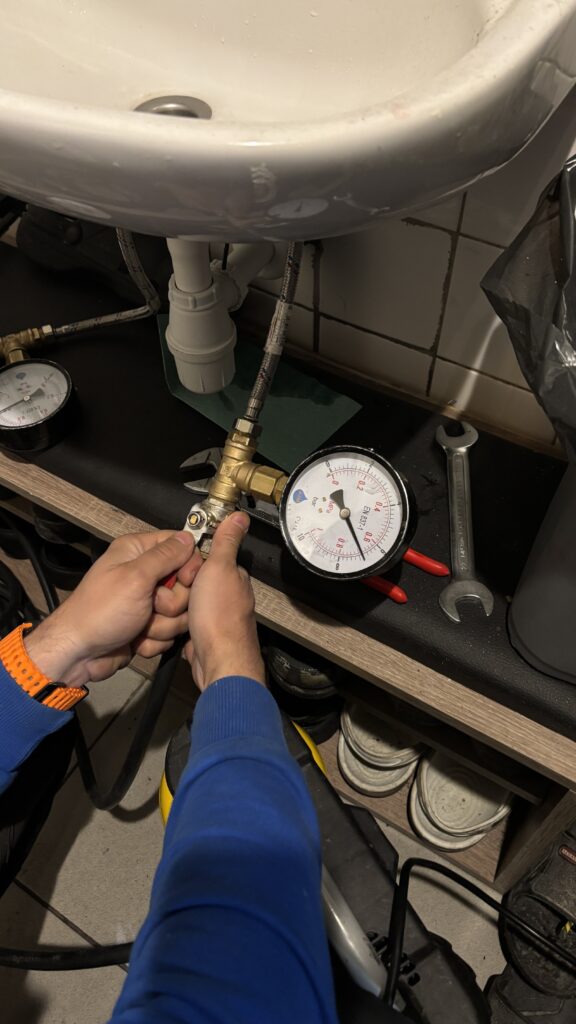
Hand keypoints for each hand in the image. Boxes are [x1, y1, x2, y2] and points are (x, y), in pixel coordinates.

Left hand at [25, 531, 202, 685]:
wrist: (79, 654)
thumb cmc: (99, 613)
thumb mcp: (135, 578)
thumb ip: (166, 556)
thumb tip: (188, 537)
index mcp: (137, 552)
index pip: (181, 546)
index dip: (189, 564)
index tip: (184, 580)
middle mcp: (143, 573)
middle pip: (185, 584)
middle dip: (173, 602)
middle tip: (152, 606)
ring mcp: (146, 602)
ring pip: (180, 612)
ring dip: (162, 624)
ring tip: (139, 626)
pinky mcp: (148, 625)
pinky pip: (170, 632)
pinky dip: (155, 639)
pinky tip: (136, 639)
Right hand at [185, 512, 264, 690]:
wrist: (217, 661)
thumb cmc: (220, 615)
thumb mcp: (220, 568)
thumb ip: (227, 542)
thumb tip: (240, 516)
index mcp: (235, 579)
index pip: (211, 560)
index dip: (192, 559)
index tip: (176, 560)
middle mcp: (229, 599)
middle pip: (195, 584)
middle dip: (180, 586)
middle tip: (169, 587)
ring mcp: (217, 620)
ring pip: (188, 606)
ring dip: (175, 607)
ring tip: (165, 606)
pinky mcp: (204, 639)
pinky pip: (184, 626)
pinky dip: (175, 626)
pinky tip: (168, 624)